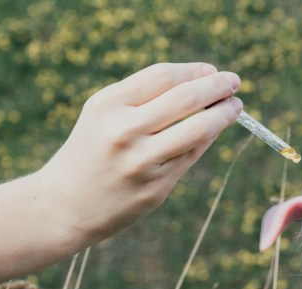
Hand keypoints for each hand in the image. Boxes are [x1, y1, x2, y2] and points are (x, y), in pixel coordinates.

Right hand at [37, 62, 241, 244]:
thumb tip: (200, 83)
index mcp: (108, 105)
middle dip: (216, 87)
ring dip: (223, 115)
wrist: (66, 204)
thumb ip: (143, 97)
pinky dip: (206, 140)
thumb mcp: (103, 113)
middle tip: (235, 82)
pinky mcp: (155, 189)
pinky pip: (190, 157)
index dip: (194, 71)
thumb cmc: (92, 150)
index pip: (162, 76)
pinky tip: (214, 131)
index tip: (212, 70)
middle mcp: (124, 132)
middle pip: (185, 99)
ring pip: (197, 131)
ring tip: (235, 107)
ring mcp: (141, 163)